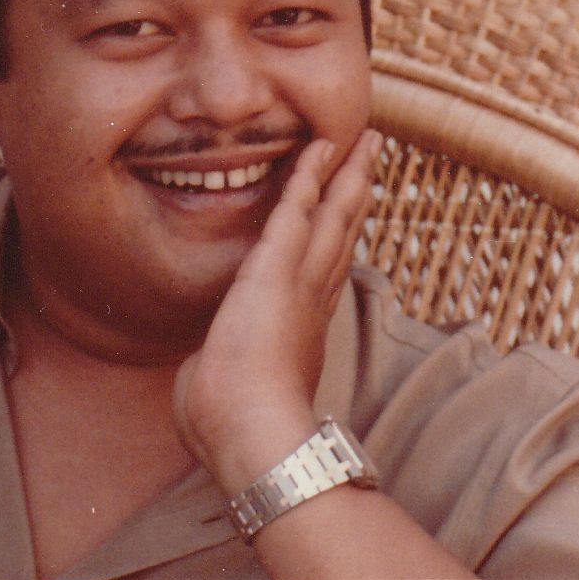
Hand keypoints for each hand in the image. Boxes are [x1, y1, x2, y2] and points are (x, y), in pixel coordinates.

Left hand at [174, 129, 380, 492]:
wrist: (251, 437)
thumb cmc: (232, 432)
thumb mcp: (224, 397)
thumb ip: (221, 380)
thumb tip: (206, 383)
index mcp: (301, 335)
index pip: (323, 277)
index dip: (337, 245)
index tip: (347, 220)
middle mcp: (310, 304)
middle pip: (341, 237)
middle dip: (356, 195)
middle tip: (372, 160)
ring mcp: (298, 286)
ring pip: (331, 217)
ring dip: (346, 176)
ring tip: (363, 142)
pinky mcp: (274, 272)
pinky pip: (294, 211)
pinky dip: (308, 178)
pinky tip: (318, 148)